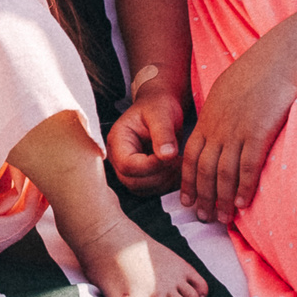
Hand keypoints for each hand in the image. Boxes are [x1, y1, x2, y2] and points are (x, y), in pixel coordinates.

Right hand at [106, 69, 187, 194]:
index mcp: (117, 140)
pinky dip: (167, 184)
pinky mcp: (140, 176)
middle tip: (177, 160)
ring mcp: (128, 169)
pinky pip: (151, 189)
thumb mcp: (161, 113)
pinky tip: (178, 169)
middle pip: (132, 181)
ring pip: (143, 188)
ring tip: (179, 162)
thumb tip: (167, 156)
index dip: (150, 166)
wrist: (159, 108)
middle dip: (159, 175)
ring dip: (165, 181)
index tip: (170, 156)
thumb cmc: (158, 106)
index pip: (127, 165)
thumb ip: (163, 133)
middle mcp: (118, 157)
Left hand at [180, 43, 296, 223]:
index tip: (186, 201)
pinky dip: (243, 186)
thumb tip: (214, 130)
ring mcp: (237, 131)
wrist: (275, 61)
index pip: (191, 157)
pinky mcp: (258, 132)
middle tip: (203, 218)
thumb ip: (216, 114)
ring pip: (223, 172)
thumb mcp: (224, 92)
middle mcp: (218, 128)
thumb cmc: (253, 74)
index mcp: (208, 119)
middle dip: (202, 197)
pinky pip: (248, 165)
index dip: (187, 182)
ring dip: (221, 198)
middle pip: (204, 170)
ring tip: (221, 218)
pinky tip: (242, 203)